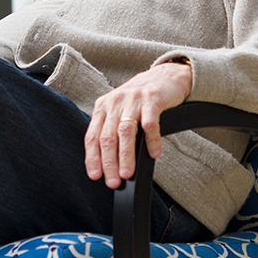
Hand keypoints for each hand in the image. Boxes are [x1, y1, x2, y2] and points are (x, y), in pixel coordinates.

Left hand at [84, 62, 191, 188]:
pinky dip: (151, 141)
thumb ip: (112, 130)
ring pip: (125, 132)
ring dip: (126, 155)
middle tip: (113, 181)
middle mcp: (115, 102)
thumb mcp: (120, 110)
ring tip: (127, 173)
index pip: (92, 136)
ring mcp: (133, 100)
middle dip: (109, 162)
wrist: (165, 76)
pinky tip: (153, 154)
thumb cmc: (140, 98)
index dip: (92, 157)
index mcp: (103, 107)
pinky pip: (150, 124)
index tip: (95, 175)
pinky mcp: (152, 99)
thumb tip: (108, 162)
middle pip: (107, 137)